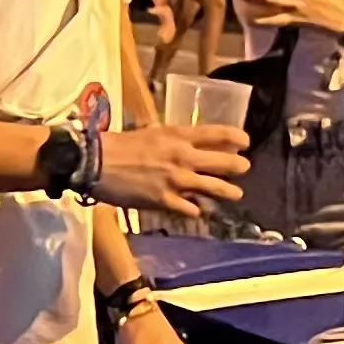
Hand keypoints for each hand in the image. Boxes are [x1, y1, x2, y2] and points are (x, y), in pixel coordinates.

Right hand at [88, 120, 248, 215]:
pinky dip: (197, 210)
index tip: (246, 142)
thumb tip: (184, 142)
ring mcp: (177, 181)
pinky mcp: (166, 200)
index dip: (237, 138)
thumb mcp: (150, 131)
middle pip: (224, 162)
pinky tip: (198, 211)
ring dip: (229, 191)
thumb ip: (171, 138)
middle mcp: (183, 157)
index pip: (218, 134)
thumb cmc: (120, 144)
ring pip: (215, 188)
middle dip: (239, 166)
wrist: (97, 163)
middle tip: (244, 168)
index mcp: (178, 136)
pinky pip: (192, 209)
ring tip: (236, 193)